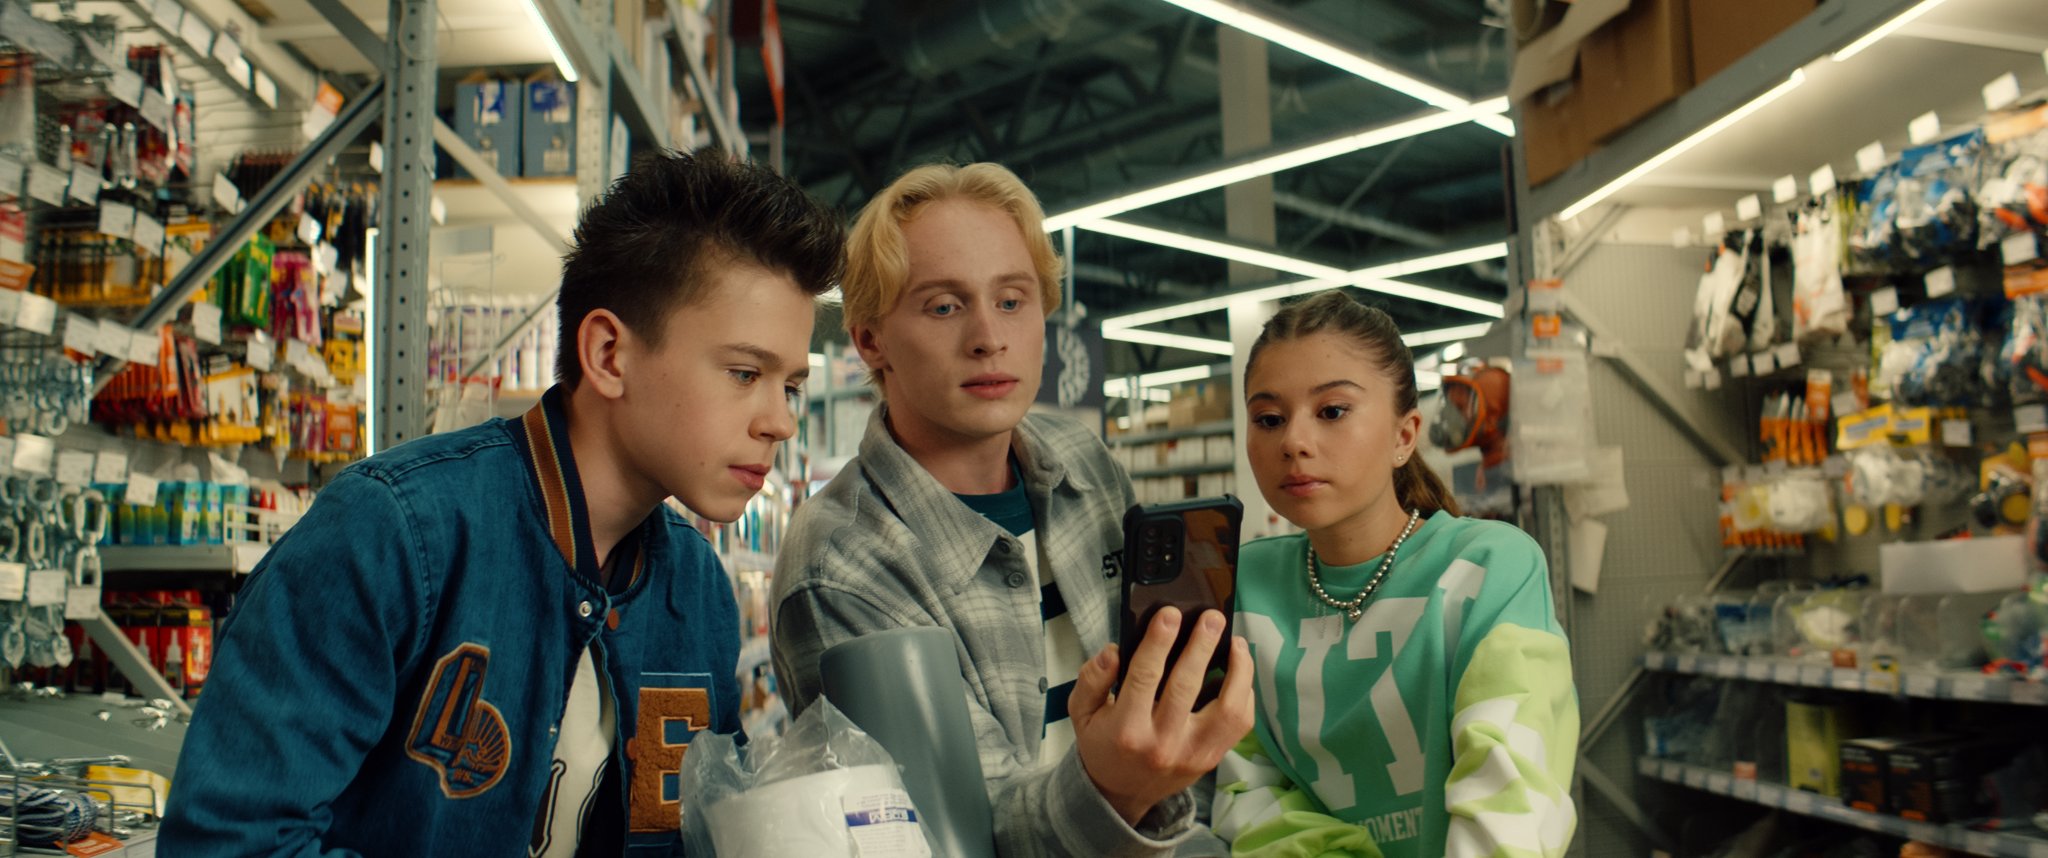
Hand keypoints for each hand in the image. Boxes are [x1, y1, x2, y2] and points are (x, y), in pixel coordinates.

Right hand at [1068, 606, 1254, 825]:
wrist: (1121, 793)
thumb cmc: (1104, 744)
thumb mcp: (1082, 713)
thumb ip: (1092, 679)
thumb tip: (1113, 652)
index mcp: (1127, 730)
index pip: (1144, 677)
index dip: (1158, 642)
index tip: (1169, 615)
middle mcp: (1162, 743)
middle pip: (1186, 686)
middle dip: (1201, 646)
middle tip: (1211, 618)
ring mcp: (1192, 753)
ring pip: (1226, 709)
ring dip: (1237, 671)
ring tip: (1236, 642)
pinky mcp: (1212, 757)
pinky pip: (1239, 724)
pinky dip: (1244, 693)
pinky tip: (1240, 670)